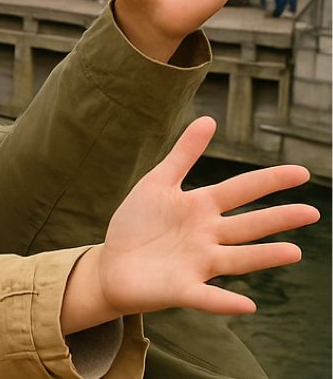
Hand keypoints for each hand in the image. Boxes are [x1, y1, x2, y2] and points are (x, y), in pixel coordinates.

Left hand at [74, 117, 316, 327]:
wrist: (112, 265)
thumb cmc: (138, 223)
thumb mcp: (158, 183)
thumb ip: (183, 154)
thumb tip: (209, 119)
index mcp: (201, 208)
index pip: (241, 190)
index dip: (269, 180)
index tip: (302, 172)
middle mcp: (208, 237)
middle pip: (247, 225)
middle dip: (277, 218)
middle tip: (312, 212)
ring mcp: (198, 264)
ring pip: (237, 259)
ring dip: (263, 257)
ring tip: (293, 252)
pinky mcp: (182, 289)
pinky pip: (207, 297)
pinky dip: (225, 301)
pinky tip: (247, 305)